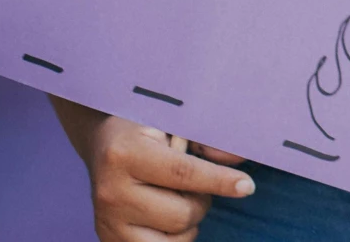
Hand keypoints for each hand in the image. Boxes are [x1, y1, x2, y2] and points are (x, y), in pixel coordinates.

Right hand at [61, 106, 250, 241]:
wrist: (102, 143)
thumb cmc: (146, 128)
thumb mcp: (173, 120)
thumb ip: (206, 140)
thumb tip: (239, 160)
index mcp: (125, 155)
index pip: (183, 173)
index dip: (220, 181)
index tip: (247, 186)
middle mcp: (111, 192)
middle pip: (181, 214)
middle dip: (201, 201)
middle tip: (193, 185)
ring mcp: (107, 221)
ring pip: (172, 240)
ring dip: (187, 224)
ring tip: (177, 200)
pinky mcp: (108, 239)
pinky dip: (173, 239)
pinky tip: (166, 218)